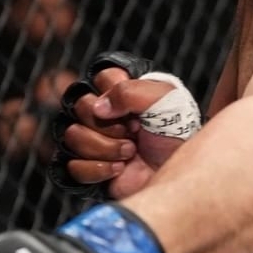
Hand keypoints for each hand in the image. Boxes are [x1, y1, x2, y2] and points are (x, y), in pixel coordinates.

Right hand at [52, 52, 199, 200]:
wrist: (180, 174)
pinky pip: (71, 166)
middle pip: (80, 107)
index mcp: (122, 91)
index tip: (137, 109)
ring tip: (130, 152)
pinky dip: (98, 169)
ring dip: (105, 147)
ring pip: (72, 136)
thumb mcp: (163, 99)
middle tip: (134, 132)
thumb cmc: (176, 133)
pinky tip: (119, 169)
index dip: (117, 93)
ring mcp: (94, 141)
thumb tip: (98, 107)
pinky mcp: (89, 169)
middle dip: (110, 124)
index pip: (100, 78)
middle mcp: (104, 114)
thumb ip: (129, 91)